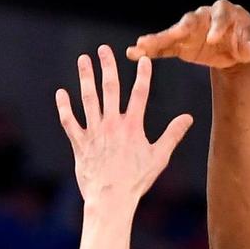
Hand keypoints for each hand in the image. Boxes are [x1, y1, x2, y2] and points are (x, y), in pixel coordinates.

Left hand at [57, 45, 193, 204]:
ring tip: (83, 60)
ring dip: (86, 78)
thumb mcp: (159, 158)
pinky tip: (61, 93)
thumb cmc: (136, 181)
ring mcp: (94, 132)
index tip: (144, 60)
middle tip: (104, 49)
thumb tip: (188, 118)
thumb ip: (173, 135)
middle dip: (108, 67)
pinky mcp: (79, 143)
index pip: (140, 94)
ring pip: (88, 99)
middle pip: (110, 89)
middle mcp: (112, 124)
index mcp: (132, 126)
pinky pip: (69, 122)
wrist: (111, 199)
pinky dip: (64, 107)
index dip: (143, 76)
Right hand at [125, 0, 249, 70]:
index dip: (217, 26)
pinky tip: (134, 53)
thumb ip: (249, 47)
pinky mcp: (180, 44)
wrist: (234, 50)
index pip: (221, 15)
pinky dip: (150, 50)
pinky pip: (164, 47)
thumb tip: (249, 51)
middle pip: (190, 21)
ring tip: (141, 46)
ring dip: (157, 39)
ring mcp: (190, 31)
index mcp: (224, 13)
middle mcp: (203, 18)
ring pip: (172, 33)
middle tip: (171, 36)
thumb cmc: (244, 40)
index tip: (213, 39)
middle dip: (179, 29)